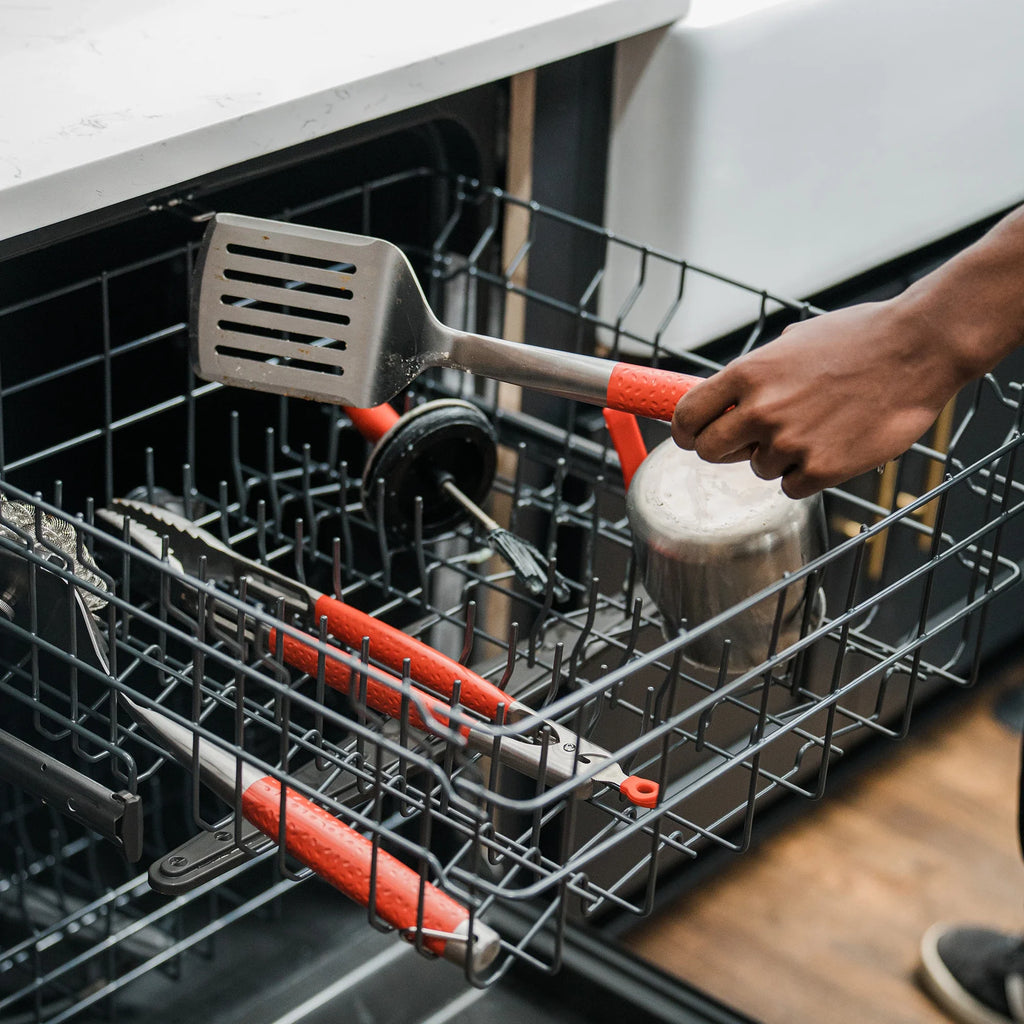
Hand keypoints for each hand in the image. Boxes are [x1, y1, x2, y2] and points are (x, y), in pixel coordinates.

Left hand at [670, 299, 969, 498]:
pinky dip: (807, 474)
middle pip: (710, 451)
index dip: (686, 431)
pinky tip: (833, 445)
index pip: (686, 416)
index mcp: (747, 373)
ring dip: (778, 457)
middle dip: (725, 449)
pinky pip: (791, 487)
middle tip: (749, 441)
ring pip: (758, 469)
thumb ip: (755, 374)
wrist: (917, 349)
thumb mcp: (792, 343)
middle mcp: (760, 410)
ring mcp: (789, 442)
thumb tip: (726, 397)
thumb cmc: (859, 339)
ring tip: (817, 426)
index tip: (693, 436)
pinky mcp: (821, 469)